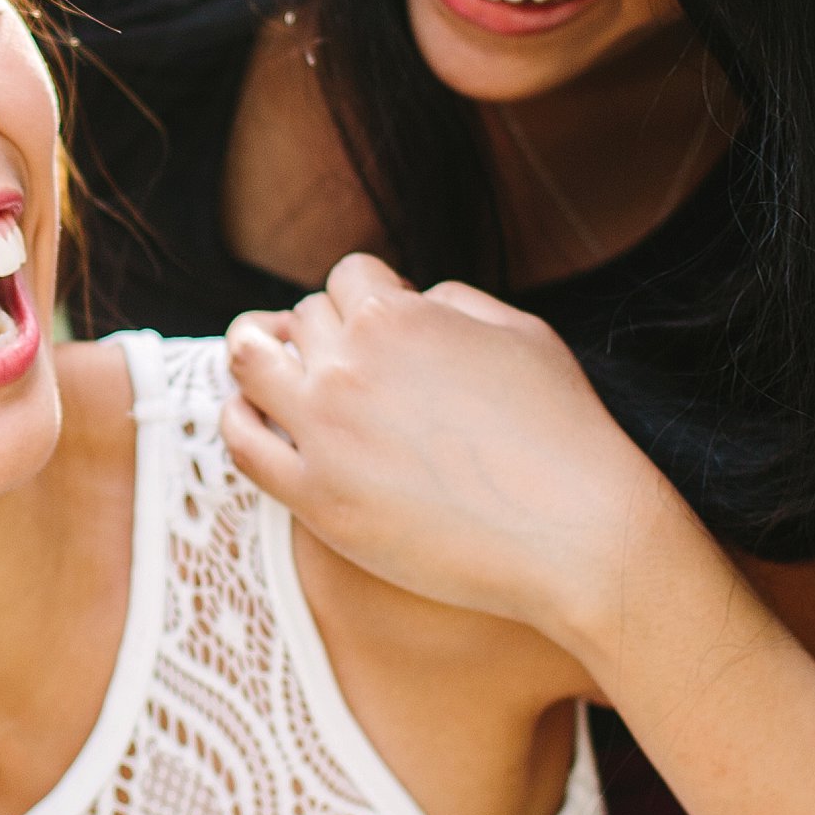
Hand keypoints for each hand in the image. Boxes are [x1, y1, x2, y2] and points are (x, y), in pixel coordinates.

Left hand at [219, 254, 693, 663]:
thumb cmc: (562, 431)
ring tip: (270, 370)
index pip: (345, 279)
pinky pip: (244, 444)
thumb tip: (410, 298)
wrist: (576, 534)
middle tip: (349, 365)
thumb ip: (453, 302)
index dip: (365, 298)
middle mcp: (347, 366)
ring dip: (256, 355)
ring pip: (249, 363)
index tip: (383, 329)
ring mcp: (323, 433)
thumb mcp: (520, 332)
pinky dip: (239, 419)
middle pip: (301, 320)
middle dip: (324, 332)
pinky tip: (254, 418)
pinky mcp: (316, 499)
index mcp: (395, 317)